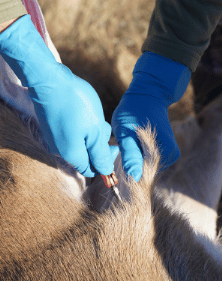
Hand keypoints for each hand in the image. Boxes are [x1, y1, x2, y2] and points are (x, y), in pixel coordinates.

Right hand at [0, 15, 118, 176]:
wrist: (49, 81)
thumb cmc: (76, 104)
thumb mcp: (95, 131)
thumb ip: (101, 155)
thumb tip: (106, 172)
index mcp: (72, 155)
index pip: (91, 170)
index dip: (105, 162)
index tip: (113, 146)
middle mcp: (60, 151)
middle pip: (85, 157)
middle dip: (98, 145)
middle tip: (103, 125)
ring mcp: (53, 139)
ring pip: (78, 144)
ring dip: (90, 135)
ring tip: (94, 116)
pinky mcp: (50, 128)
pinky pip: (69, 135)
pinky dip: (80, 128)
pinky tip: (82, 112)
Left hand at [111, 52, 190, 180]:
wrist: (148, 95)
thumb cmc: (133, 111)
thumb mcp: (125, 132)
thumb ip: (130, 155)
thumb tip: (135, 177)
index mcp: (162, 152)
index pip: (142, 176)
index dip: (126, 171)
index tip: (116, 160)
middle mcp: (170, 157)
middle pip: (145, 172)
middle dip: (130, 165)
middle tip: (121, 146)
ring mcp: (169, 155)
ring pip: (145, 167)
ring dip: (133, 160)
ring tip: (128, 142)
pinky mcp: (165, 152)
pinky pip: (148, 161)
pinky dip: (138, 156)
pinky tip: (134, 143)